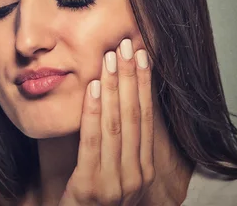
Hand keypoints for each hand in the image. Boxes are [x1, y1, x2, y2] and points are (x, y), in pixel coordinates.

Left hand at [58, 38, 154, 205]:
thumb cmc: (93, 200)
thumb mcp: (112, 171)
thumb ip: (117, 144)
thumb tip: (115, 100)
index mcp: (144, 169)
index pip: (146, 117)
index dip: (144, 84)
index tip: (142, 55)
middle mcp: (135, 175)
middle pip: (134, 116)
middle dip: (130, 77)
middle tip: (126, 46)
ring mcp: (115, 183)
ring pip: (116, 125)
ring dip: (112, 88)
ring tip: (109, 58)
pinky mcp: (90, 188)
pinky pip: (92, 142)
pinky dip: (93, 113)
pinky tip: (91, 88)